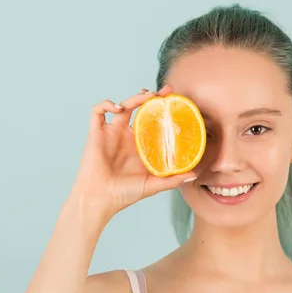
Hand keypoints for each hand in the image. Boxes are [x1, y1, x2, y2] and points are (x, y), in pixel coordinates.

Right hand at [69, 85, 196, 220]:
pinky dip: (106, 104)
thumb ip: (173, 179)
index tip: (175, 102)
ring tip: (147, 96)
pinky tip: (118, 108)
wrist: (101, 199)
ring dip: (134, 98)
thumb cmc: (124, 194)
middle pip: (139, 109)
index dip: (162, 110)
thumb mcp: (153, 185)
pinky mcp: (96, 133)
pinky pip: (97, 111)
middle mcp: (126, 136)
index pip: (153, 121)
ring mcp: (111, 133)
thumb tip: (195, 174)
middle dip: (151, 97)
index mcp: (140, 145)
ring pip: (122, 105)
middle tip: (165, 93)